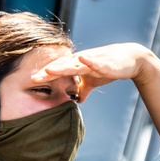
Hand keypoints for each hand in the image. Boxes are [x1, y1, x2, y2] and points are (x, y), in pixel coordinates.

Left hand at [31, 43, 151, 101]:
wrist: (130, 59)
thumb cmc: (109, 68)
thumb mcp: (93, 81)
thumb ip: (83, 89)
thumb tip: (77, 101)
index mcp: (76, 65)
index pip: (57, 71)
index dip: (44, 76)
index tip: (29, 82)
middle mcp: (81, 60)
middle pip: (61, 66)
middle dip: (47, 73)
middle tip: (32, 78)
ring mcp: (92, 60)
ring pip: (74, 64)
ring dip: (62, 66)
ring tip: (49, 70)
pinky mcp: (105, 62)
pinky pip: (95, 62)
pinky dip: (88, 61)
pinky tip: (81, 59)